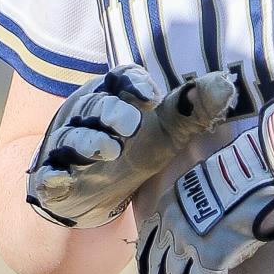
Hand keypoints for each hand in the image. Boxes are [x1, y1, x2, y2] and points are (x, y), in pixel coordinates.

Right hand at [27, 65, 236, 227]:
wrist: (96, 194)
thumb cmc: (136, 150)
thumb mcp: (168, 130)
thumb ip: (194, 108)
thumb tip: (226, 83)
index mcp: (114, 95)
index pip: (120, 79)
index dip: (134, 84)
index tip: (152, 99)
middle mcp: (86, 115)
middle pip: (95, 105)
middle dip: (111, 112)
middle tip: (131, 126)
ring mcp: (67, 146)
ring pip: (72, 136)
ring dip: (88, 142)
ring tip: (109, 151)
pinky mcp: (52, 177)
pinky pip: (47, 174)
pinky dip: (51, 177)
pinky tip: (60, 181)